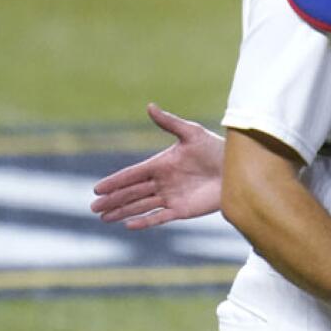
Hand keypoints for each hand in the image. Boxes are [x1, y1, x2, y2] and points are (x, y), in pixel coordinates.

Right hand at [90, 103, 224, 227]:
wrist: (236, 169)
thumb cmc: (215, 149)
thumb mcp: (192, 133)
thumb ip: (169, 122)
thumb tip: (149, 105)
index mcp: (161, 164)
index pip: (132, 174)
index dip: (115, 181)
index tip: (97, 188)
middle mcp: (162, 182)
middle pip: (132, 192)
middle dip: (113, 199)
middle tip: (94, 207)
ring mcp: (171, 196)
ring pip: (141, 206)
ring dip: (123, 211)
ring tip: (103, 217)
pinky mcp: (182, 210)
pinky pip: (159, 217)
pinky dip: (144, 221)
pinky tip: (128, 225)